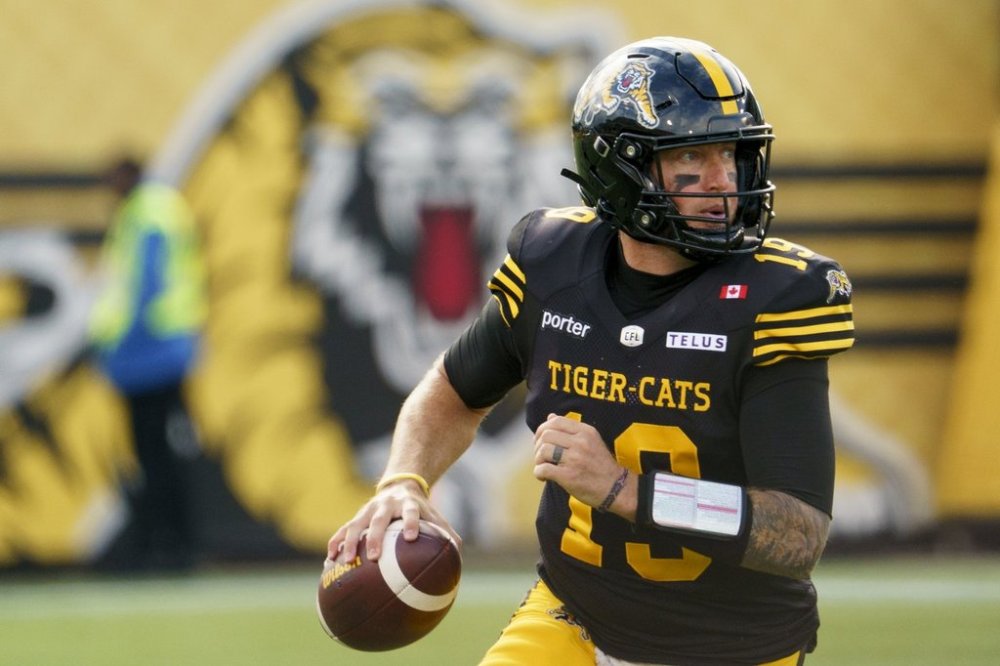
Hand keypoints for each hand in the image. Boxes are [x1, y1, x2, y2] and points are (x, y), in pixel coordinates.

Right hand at [326, 479, 459, 563]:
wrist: (401, 485)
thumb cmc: (420, 508)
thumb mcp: (434, 515)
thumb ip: (446, 533)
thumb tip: (458, 556)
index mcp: (408, 504)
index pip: (412, 512)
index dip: (411, 523)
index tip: (411, 537)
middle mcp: (386, 505)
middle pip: (379, 520)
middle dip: (376, 537)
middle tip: (375, 557)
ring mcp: (369, 510)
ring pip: (356, 524)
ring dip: (349, 541)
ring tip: (345, 560)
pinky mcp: (357, 516)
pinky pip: (343, 529)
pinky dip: (336, 542)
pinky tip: (329, 560)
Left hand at [532, 413, 623, 509]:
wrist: (616, 488)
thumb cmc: (601, 465)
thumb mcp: (591, 440)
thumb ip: (571, 429)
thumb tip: (550, 416)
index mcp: (586, 432)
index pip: (556, 421)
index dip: (542, 429)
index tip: (541, 440)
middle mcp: (580, 443)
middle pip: (546, 435)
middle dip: (537, 445)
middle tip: (540, 456)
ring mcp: (575, 459)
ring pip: (543, 450)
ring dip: (538, 459)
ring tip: (543, 466)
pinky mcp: (569, 476)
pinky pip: (543, 469)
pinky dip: (538, 473)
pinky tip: (544, 477)